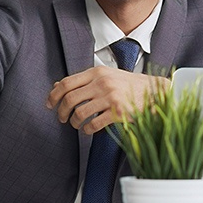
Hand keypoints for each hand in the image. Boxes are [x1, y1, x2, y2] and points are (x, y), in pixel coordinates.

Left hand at [46, 68, 164, 134]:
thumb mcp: (104, 76)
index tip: (49, 105)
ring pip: (80, 113)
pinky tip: (88, 130)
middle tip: (62, 118)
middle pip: (70, 99)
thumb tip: (56, 86)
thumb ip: (82, 81)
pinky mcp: (118, 112)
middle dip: (61, 112)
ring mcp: (110, 97)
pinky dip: (87, 130)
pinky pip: (94, 124)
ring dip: (74, 123)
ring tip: (77, 125)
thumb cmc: (127, 84)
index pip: (66, 83)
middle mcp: (102, 83)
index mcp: (97, 72)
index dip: (53, 96)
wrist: (153, 91)